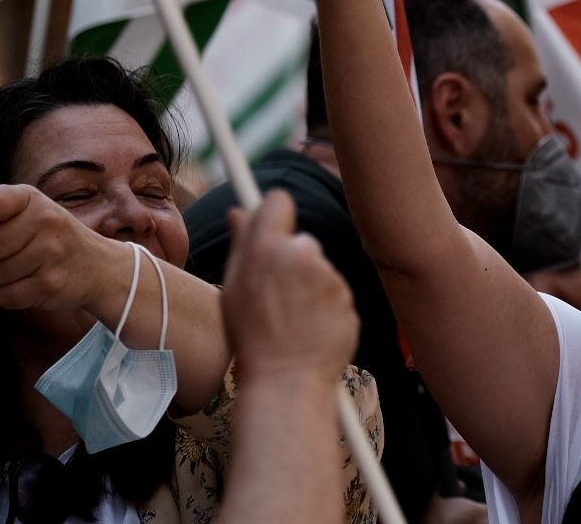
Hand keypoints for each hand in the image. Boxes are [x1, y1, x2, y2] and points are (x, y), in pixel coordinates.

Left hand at [0, 184, 123, 312]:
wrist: (99, 266)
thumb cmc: (53, 237)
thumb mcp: (30, 211)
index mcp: (32, 199)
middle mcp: (45, 221)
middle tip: (2, 255)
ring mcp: (50, 252)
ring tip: (19, 270)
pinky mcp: (50, 282)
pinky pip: (3, 296)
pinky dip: (8, 295)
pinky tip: (26, 284)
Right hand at [221, 191, 357, 384]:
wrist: (287, 380)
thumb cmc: (251, 338)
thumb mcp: (233, 289)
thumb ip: (241, 244)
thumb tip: (238, 212)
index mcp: (267, 248)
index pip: (278, 200)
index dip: (273, 213)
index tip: (269, 227)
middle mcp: (302, 254)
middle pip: (300, 240)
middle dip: (290, 259)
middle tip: (275, 294)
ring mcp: (329, 276)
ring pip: (319, 268)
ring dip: (309, 285)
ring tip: (292, 318)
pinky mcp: (348, 297)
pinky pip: (335, 292)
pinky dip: (325, 305)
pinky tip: (310, 328)